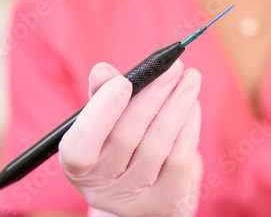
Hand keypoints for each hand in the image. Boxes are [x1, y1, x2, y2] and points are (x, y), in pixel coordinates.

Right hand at [58, 61, 202, 216]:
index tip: (124, 80)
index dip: (101, 113)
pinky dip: (188, 126)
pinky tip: (193, 106)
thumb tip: (103, 70)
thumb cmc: (122, 146)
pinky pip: (179, 159)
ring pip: (157, 145)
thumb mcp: (106, 121)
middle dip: (154, 95)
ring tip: (191, 78)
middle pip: (125, 137)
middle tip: (174, 67)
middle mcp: (100, 190)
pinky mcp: (166, 203)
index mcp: (78, 168)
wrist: (147, 189)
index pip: (80, 147)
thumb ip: (102, 95)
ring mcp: (134, 201)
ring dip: (178, 105)